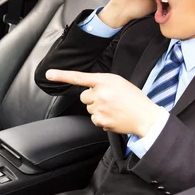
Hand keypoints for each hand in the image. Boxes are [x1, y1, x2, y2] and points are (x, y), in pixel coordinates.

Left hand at [45, 69, 160, 136]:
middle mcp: (100, 93)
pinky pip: (94, 119)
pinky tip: (113, 117)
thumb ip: (103, 83)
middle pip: (83, 96)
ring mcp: (99, 108)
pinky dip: (102, 119)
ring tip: (113, 109)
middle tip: (108, 100)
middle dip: (92, 98)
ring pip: (89, 108)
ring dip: (98, 109)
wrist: (145, 116)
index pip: (80, 77)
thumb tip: (91, 90)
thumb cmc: (134, 98)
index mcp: (105, 81)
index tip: (49, 74)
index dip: (62, 75)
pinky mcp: (100, 121)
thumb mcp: (120, 83)